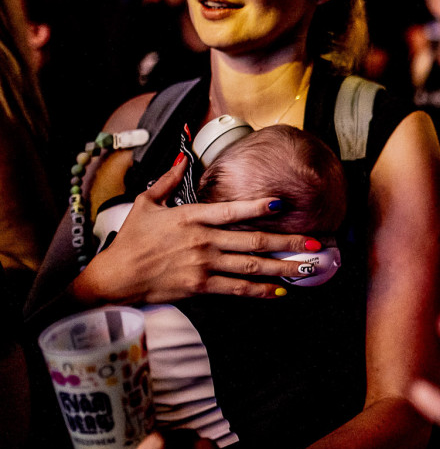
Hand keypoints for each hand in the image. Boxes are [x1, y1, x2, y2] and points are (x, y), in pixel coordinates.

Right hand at [79, 157, 320, 304]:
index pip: (231, 210)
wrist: (116, 277)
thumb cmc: (131, 239)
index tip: (281, 202)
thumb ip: (168, 180)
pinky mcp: (201, 286)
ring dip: (282, 267)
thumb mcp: (146, 203)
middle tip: (315, 243)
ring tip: (307, 268)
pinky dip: (260, 291)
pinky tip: (281, 291)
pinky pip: (237, 289)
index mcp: (192, 217)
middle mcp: (203, 241)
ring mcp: (204, 265)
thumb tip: (179, 157)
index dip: (257, 206)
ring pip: (251, 266)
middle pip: (253, 241)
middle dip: (288, 242)